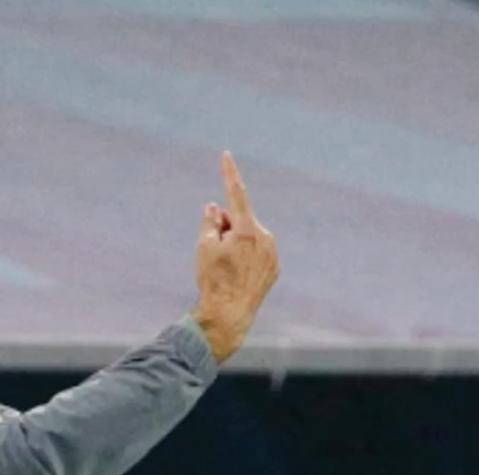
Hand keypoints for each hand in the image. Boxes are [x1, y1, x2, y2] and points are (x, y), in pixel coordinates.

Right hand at [192, 151, 279, 362]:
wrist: (229, 315)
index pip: (236, 194)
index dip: (229, 173)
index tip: (226, 155)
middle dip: (226, 225)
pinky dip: (247, 256)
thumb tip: (215, 207)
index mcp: (246, 230)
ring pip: (250, 236)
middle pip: (241, 219)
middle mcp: (265, 238)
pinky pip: (259, 252)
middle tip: (213, 247)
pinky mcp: (275, 268)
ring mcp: (273, 253)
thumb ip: (210, 222)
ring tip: (226, 267)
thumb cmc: (213, 280)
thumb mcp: (204, 246)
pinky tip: (237, 275)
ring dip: (237, 241)